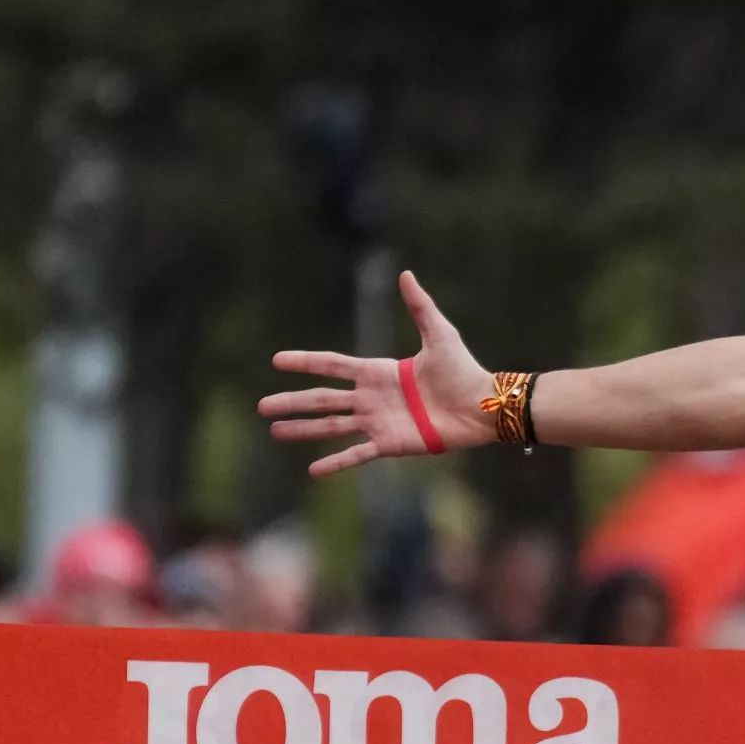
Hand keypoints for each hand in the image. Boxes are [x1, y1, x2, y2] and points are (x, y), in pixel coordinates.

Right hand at [260, 271, 497, 476]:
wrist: (482, 406)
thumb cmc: (463, 370)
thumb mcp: (439, 334)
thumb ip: (419, 307)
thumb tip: (405, 274)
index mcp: (378, 371)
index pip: (332, 365)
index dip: (305, 362)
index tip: (277, 361)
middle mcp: (372, 397)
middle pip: (322, 399)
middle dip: (292, 402)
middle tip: (262, 406)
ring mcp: (378, 422)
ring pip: (331, 426)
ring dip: (303, 429)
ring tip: (275, 431)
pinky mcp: (390, 444)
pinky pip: (356, 454)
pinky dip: (335, 462)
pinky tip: (312, 469)